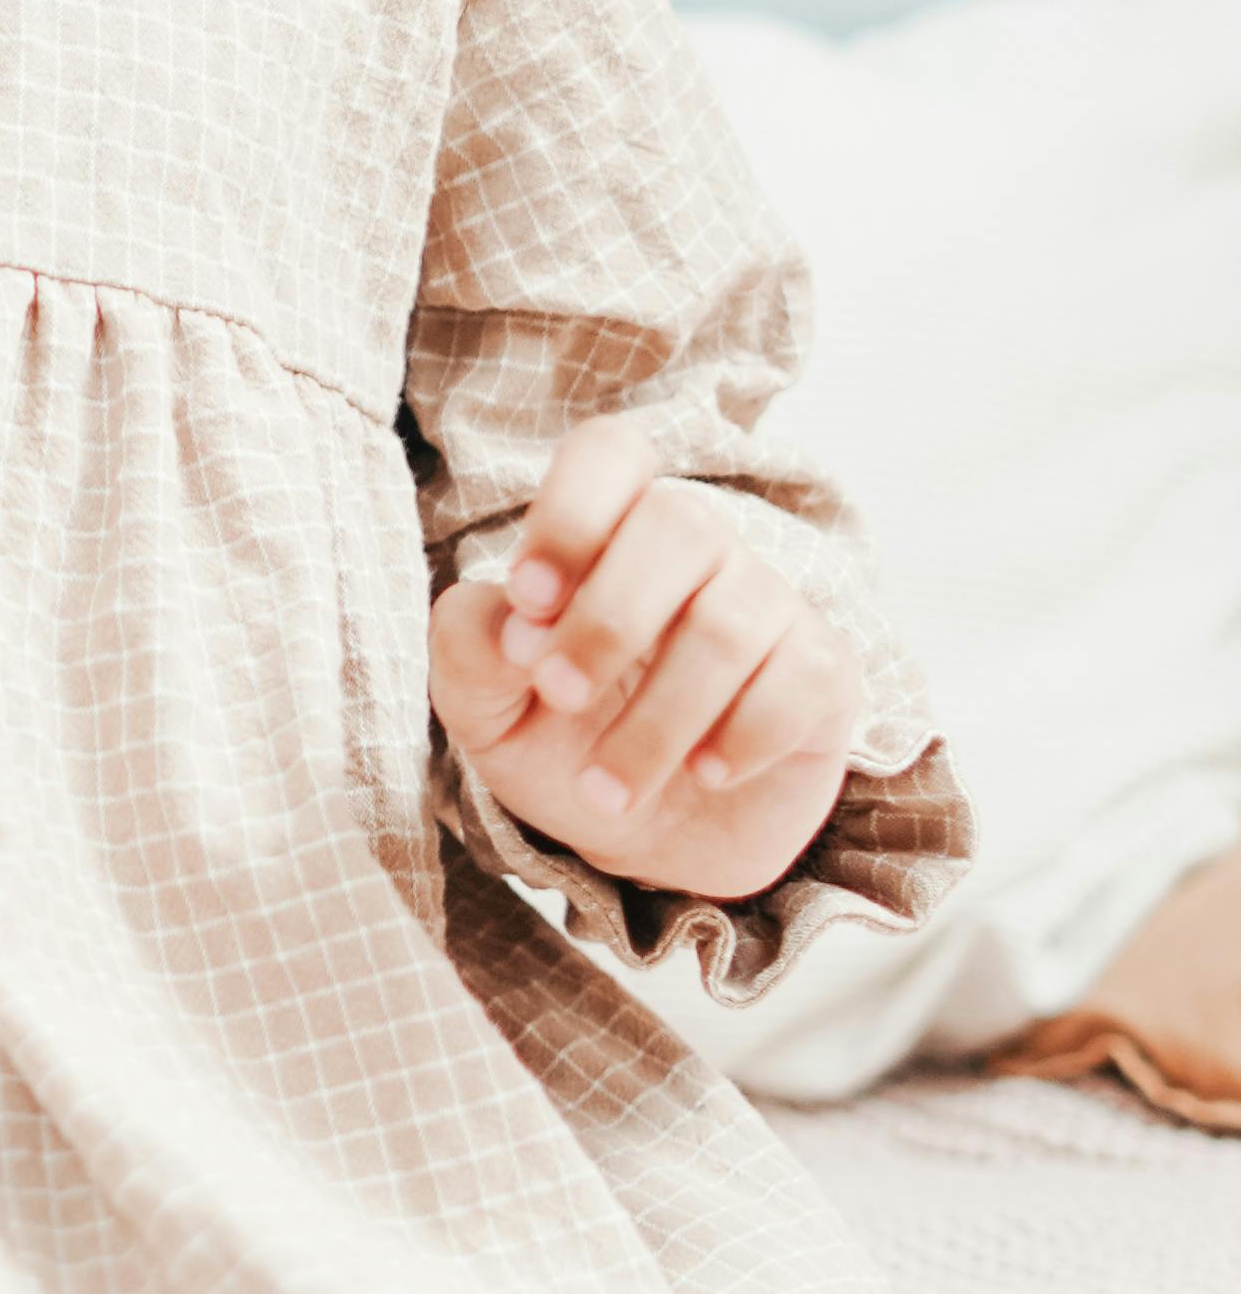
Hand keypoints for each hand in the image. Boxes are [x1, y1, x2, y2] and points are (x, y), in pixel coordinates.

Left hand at [426, 416, 861, 904]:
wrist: (648, 841)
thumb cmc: (564, 746)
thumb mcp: (487, 709)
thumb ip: (470, 649)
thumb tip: (503, 614)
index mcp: (609, 531)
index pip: (611, 453)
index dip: (570, 512)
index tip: (528, 600)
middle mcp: (699, 548)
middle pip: (680, 524)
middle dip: (607, 620)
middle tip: (558, 696)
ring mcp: (769, 605)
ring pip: (728, 627)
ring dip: (654, 722)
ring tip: (606, 788)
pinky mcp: (824, 672)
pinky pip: (797, 683)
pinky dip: (739, 740)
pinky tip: (703, 774)